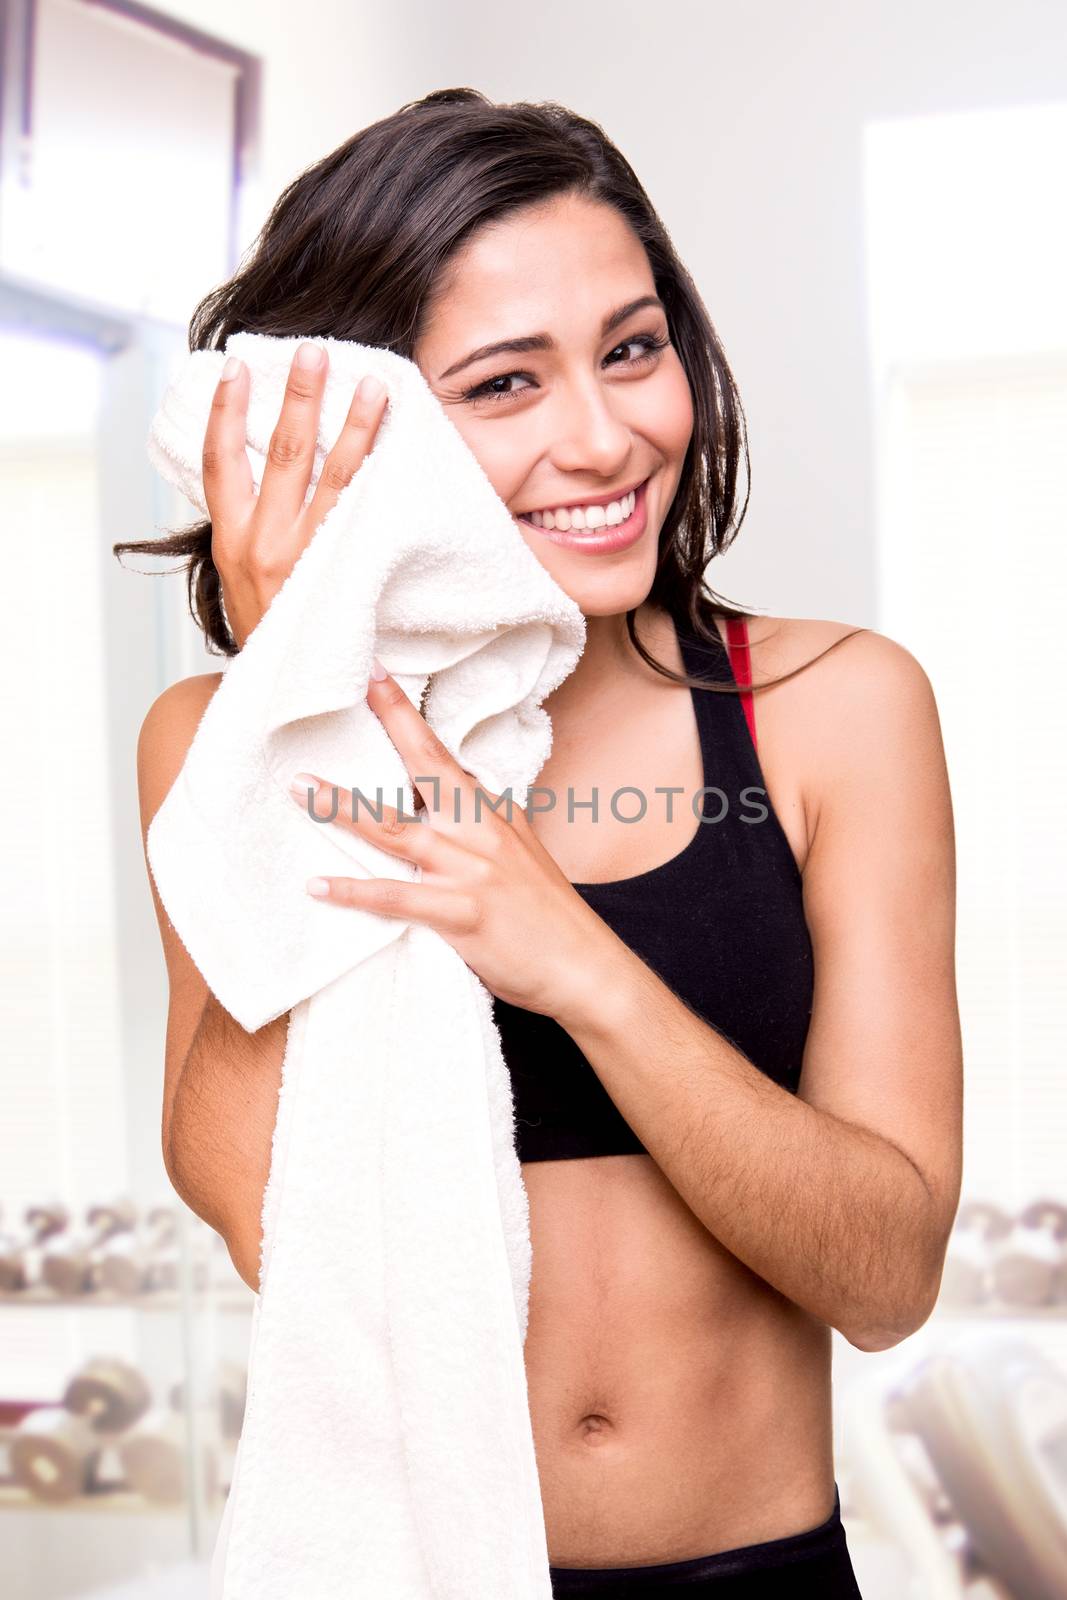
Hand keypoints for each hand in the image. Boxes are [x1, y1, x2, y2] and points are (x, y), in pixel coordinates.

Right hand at [203, 342, 388, 650]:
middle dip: (299, 398)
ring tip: (374, 384)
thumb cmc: (271, 630)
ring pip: (332, 476)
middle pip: (283, 453)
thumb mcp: (239, 580)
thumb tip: (267, 471)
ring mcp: (304, 559)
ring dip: (354, 425)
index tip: (234, 366)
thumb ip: (250, 529)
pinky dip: (378, 475)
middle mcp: (261, 544)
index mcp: (229, 541)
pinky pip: (363, 514)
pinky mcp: (341, 574)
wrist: (282, 695)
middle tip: (316, 352)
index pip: (219, 462)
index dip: (226, 412)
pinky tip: (397, 447)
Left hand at [288, 663, 617, 1027]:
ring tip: (301, 789)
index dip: (408, 715)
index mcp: (493, 813)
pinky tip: (319, 886)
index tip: (377, 675)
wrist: (584, 967)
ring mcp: (472, 870)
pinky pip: (398, 898)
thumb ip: (488, 820)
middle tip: (354, 687)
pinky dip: (355, 892)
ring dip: (343, 809)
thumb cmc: (548, 915)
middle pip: (427, 768)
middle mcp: (482, 831)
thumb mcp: (522, 851)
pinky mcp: (463, 913)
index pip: (445, 755)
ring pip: (397, 830)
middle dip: (391, 723)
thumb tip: (463, 789)